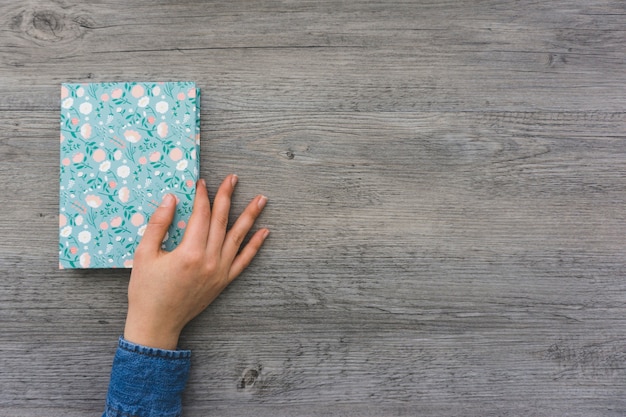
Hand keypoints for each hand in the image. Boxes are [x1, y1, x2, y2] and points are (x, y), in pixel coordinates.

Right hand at [123, 174, 268, 349]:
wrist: (157, 324)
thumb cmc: (146, 290)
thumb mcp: (144, 254)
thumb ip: (158, 224)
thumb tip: (171, 199)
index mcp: (189, 253)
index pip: (200, 215)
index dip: (202, 196)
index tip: (201, 182)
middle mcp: (210, 260)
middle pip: (221, 221)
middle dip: (227, 197)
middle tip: (233, 178)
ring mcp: (220, 271)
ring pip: (238, 237)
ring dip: (250, 216)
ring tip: (261, 199)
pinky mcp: (224, 281)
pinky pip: (244, 260)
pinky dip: (255, 245)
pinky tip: (264, 232)